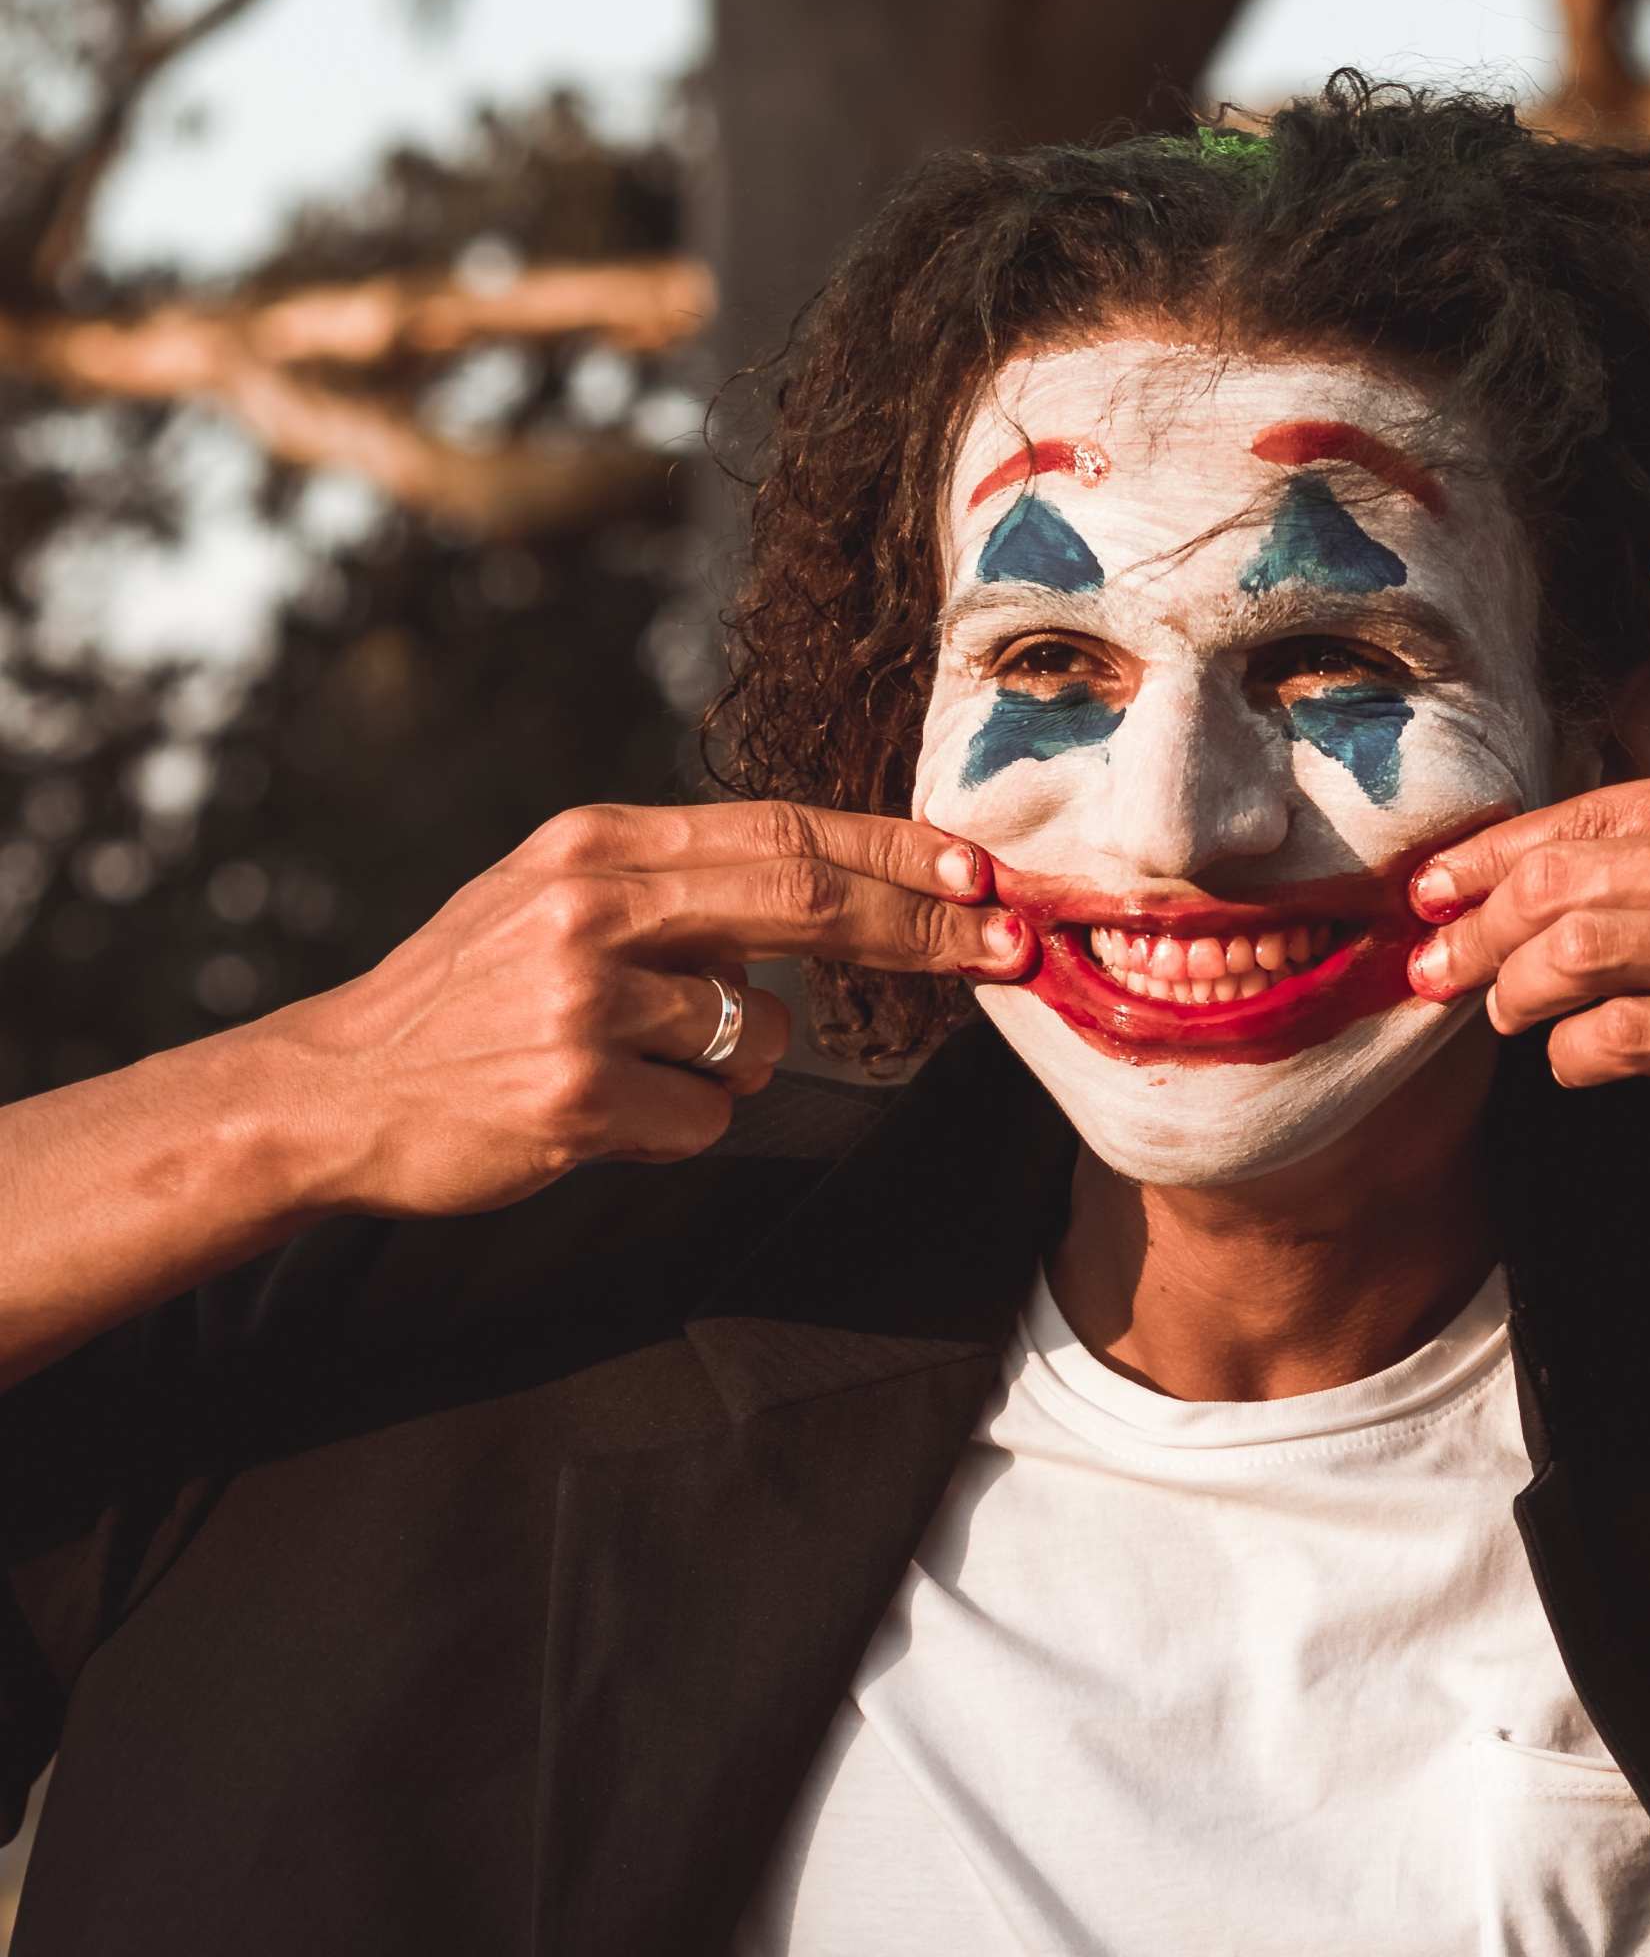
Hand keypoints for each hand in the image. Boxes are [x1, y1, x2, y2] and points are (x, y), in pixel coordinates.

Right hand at [261, 800, 1031, 1218]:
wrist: (335, 1091)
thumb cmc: (465, 997)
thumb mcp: (555, 898)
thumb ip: (679, 888)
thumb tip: (830, 899)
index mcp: (596, 846)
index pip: (780, 831)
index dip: (893, 852)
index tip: (979, 871)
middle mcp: (593, 907)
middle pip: (805, 901)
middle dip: (923, 927)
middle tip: (1008, 945)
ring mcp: (584, 1003)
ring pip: (758, 1033)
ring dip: (732, 1062)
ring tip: (631, 1065)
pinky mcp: (579, 1097)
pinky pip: (708, 1118)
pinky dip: (681, 1125)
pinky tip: (599, 1115)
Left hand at [1405, 750, 1649, 1139]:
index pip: (1594, 810)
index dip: (1500, 851)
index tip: (1445, 881)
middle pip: (1560, 875)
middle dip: (1472, 919)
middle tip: (1428, 956)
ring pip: (1573, 949)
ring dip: (1510, 986)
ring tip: (1495, 1012)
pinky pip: (1624, 1038)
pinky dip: (1576, 1054)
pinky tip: (1573, 1065)